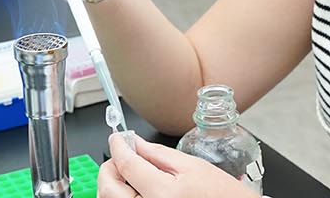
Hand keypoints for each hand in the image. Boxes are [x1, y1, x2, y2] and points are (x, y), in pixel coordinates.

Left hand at [98, 133, 260, 197]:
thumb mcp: (192, 166)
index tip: (117, 138)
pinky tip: (136, 189)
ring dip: (114, 184)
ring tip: (130, 173)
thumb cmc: (221, 195)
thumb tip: (135, 143)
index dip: (118, 147)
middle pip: (108, 188)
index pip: (126, 165)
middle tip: (122, 156)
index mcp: (162, 193)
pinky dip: (123, 197)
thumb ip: (158, 154)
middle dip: (110, 168)